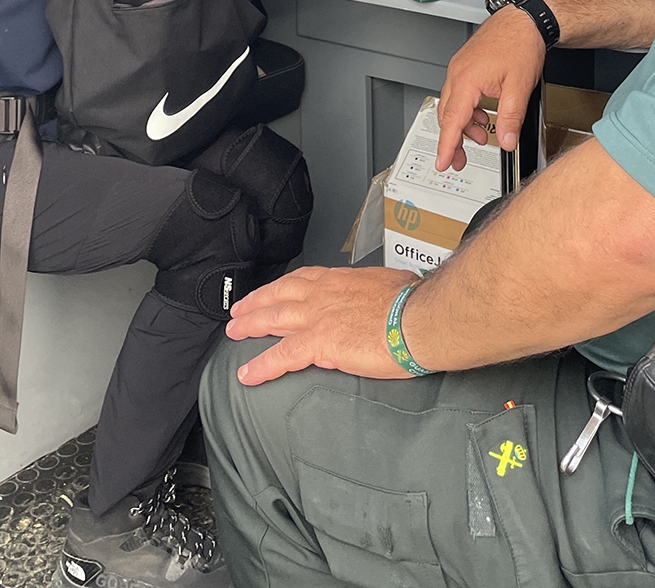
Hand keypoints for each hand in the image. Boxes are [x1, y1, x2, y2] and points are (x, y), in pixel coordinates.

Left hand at [224, 265, 417, 384]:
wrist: (419, 318)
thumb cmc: (415, 303)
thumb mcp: (391, 285)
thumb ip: (377, 292)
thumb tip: (386, 295)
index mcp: (341, 280)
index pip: (303, 280)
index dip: (282, 286)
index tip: (272, 290)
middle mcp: (323, 294)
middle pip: (279, 296)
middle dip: (257, 302)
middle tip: (240, 310)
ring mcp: (318, 317)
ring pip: (273, 319)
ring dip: (250, 325)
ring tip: (234, 332)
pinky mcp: (320, 343)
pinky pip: (281, 356)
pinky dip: (261, 365)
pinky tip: (248, 374)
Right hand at [435, 6, 544, 168]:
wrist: (523, 19)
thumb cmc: (520, 43)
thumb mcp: (519, 87)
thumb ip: (510, 118)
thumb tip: (505, 140)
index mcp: (466, 80)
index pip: (452, 121)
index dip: (446, 146)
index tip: (442, 162)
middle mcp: (457, 74)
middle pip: (447, 115)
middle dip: (452, 140)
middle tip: (458, 160)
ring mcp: (459, 68)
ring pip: (453, 104)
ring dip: (463, 124)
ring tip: (480, 136)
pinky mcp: (465, 65)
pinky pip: (459, 93)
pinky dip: (467, 109)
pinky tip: (482, 115)